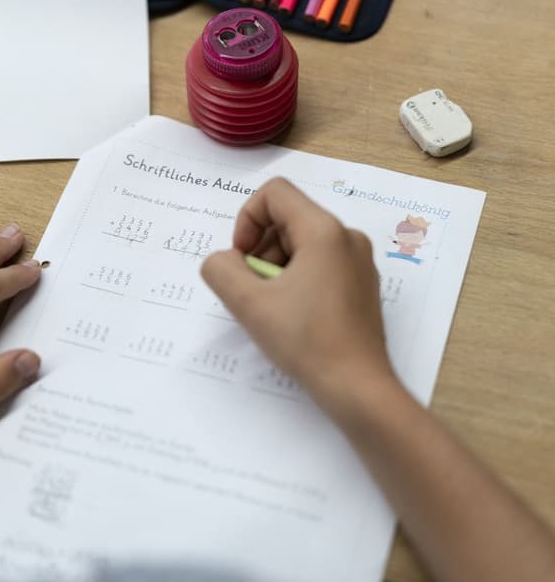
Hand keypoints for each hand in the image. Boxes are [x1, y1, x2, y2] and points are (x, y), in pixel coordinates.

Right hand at [201, 178, 394, 415]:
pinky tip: (291, 315)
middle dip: (259, 247)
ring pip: (302, 242)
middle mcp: (347, 238)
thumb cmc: (306, 341)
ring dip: (275, 265)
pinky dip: (296, 279)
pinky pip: (320, 264)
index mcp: (324, 231)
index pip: (275, 194)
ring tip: (269, 306)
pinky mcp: (361, 286)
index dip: (246, 220)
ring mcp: (359, 262)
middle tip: (251, 288)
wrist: (358, 387)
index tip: (241, 260)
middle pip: (288, 218)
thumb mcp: (248, 303)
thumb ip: (221, 269)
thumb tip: (225, 261)